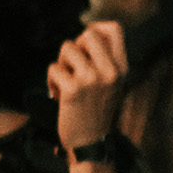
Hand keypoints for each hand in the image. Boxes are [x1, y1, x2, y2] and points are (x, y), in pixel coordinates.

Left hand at [47, 22, 127, 150]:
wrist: (90, 143)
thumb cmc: (96, 111)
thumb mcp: (111, 83)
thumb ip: (104, 60)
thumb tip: (85, 34)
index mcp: (121, 68)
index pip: (114, 29)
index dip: (95, 29)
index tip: (85, 44)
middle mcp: (110, 71)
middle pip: (88, 34)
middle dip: (74, 46)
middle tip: (72, 66)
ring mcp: (91, 80)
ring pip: (67, 48)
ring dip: (61, 64)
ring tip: (65, 82)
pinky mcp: (72, 90)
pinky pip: (53, 69)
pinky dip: (51, 81)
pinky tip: (57, 95)